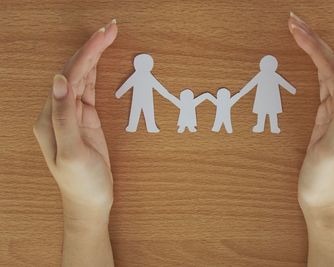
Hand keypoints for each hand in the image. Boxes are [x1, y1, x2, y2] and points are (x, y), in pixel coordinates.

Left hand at [33, 20, 117, 222]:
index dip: (87, 53)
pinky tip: (99, 60)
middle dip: (92, 47)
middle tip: (111, 27)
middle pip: (74, 71)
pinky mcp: (85, 119)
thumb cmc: (81, 181)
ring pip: (81, 77)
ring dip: (94, 56)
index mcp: (51, 117)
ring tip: (108, 36)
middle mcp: (58, 111)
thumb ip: (64, 115)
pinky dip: (94, 72)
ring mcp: (72, 114)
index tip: (105, 34)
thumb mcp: (72, 152)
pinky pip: (88, 89)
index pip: (69, 76)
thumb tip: (59, 78)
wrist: (90, 201)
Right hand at [289, 13, 333, 216]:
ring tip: (297, 33)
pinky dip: (312, 69)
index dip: (315, 46)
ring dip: (312, 51)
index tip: (296, 28)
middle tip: (293, 21)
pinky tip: (308, 60)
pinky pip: (321, 86)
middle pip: (332, 65)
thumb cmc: (327, 180)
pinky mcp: (327, 118)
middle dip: (313, 41)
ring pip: (326, 72)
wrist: (323, 201)